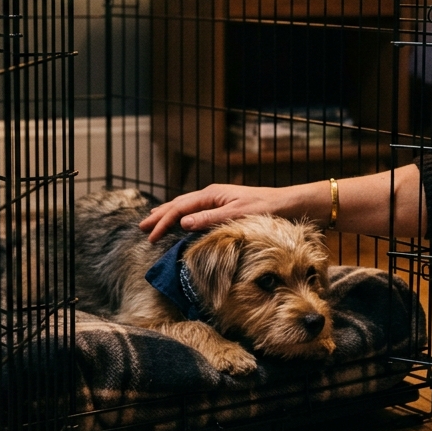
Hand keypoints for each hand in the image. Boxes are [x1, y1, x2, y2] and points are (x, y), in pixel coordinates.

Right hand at [140, 183, 303, 242]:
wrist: (290, 204)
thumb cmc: (267, 209)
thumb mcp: (238, 215)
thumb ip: (210, 219)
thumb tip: (182, 223)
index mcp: (212, 194)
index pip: (179, 207)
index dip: (162, 221)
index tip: (149, 235)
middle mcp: (213, 195)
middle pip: (178, 205)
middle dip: (159, 216)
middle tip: (141, 227)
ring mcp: (218, 200)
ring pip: (186, 207)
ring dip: (169, 215)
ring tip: (153, 221)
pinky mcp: (224, 208)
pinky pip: (197, 212)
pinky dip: (183, 217)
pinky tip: (181, 223)